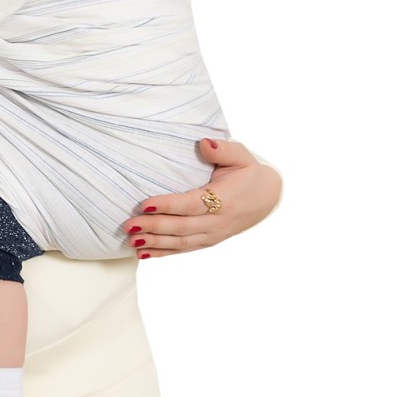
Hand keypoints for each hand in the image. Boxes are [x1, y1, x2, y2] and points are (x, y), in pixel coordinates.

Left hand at [124, 138, 280, 257]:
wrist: (266, 198)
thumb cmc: (248, 173)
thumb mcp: (241, 156)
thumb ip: (223, 150)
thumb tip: (204, 143)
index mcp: (225, 199)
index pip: (192, 204)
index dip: (169, 206)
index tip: (145, 204)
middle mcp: (218, 221)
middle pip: (182, 227)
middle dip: (154, 227)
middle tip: (129, 225)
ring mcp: (213, 234)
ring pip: (181, 242)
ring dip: (155, 243)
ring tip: (132, 241)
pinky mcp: (208, 241)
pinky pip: (183, 249)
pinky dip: (163, 253)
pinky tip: (144, 253)